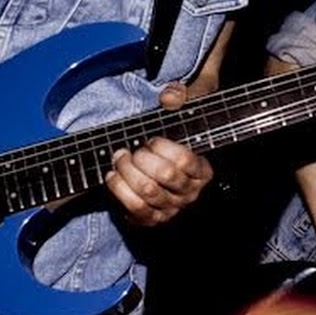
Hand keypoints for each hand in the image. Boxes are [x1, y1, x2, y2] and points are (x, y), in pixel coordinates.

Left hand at [104, 82, 213, 226]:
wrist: (156, 161)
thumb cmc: (171, 134)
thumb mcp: (181, 109)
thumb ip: (180, 95)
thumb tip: (169, 99)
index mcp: (202, 170)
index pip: (184, 160)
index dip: (162, 147)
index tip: (151, 139)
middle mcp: (190, 192)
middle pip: (164, 175)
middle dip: (140, 158)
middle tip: (130, 149)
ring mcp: (171, 208)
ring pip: (147, 193)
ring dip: (126, 172)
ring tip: (119, 159)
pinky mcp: (152, 218)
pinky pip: (134, 209)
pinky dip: (119, 190)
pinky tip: (112, 176)